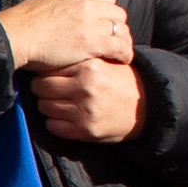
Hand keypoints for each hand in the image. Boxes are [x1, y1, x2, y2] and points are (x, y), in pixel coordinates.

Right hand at [0, 0, 129, 72]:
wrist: (17, 35)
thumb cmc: (23, 22)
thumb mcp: (44, 2)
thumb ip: (60, 3)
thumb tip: (60, 7)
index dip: (109, 12)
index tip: (106, 23)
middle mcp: (87, 5)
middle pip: (118, 13)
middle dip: (118, 27)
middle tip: (115, 39)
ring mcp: (91, 23)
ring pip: (122, 30)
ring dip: (124, 40)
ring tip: (121, 52)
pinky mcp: (91, 43)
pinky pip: (119, 46)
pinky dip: (125, 53)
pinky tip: (124, 60)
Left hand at [32, 57, 147, 143]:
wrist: (147, 108)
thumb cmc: (122, 81)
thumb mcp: (105, 62)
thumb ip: (81, 58)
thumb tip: (50, 55)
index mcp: (89, 68)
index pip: (49, 67)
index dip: (44, 70)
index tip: (45, 72)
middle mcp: (85, 89)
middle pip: (41, 86)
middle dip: (40, 87)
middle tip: (46, 88)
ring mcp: (84, 111)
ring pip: (44, 106)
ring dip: (46, 105)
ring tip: (56, 102)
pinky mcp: (85, 131)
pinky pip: (53, 126)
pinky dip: (54, 122)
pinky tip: (62, 117)